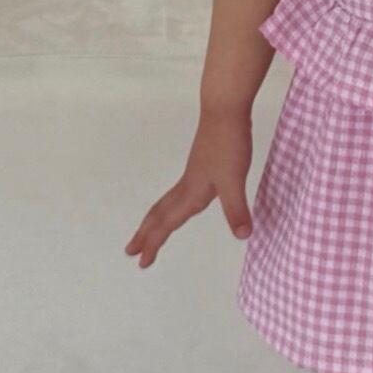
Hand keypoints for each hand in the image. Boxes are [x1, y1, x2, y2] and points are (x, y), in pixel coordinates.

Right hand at [124, 106, 254, 267]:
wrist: (225, 108)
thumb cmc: (228, 142)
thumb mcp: (235, 179)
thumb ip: (236, 209)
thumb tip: (242, 236)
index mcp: (192, 192)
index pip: (167, 223)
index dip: (154, 244)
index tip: (141, 263)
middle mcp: (188, 184)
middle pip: (160, 213)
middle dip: (145, 234)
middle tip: (130, 251)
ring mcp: (194, 172)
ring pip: (168, 201)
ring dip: (156, 219)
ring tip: (149, 230)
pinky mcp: (203, 163)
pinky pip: (180, 191)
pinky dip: (173, 204)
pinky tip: (185, 201)